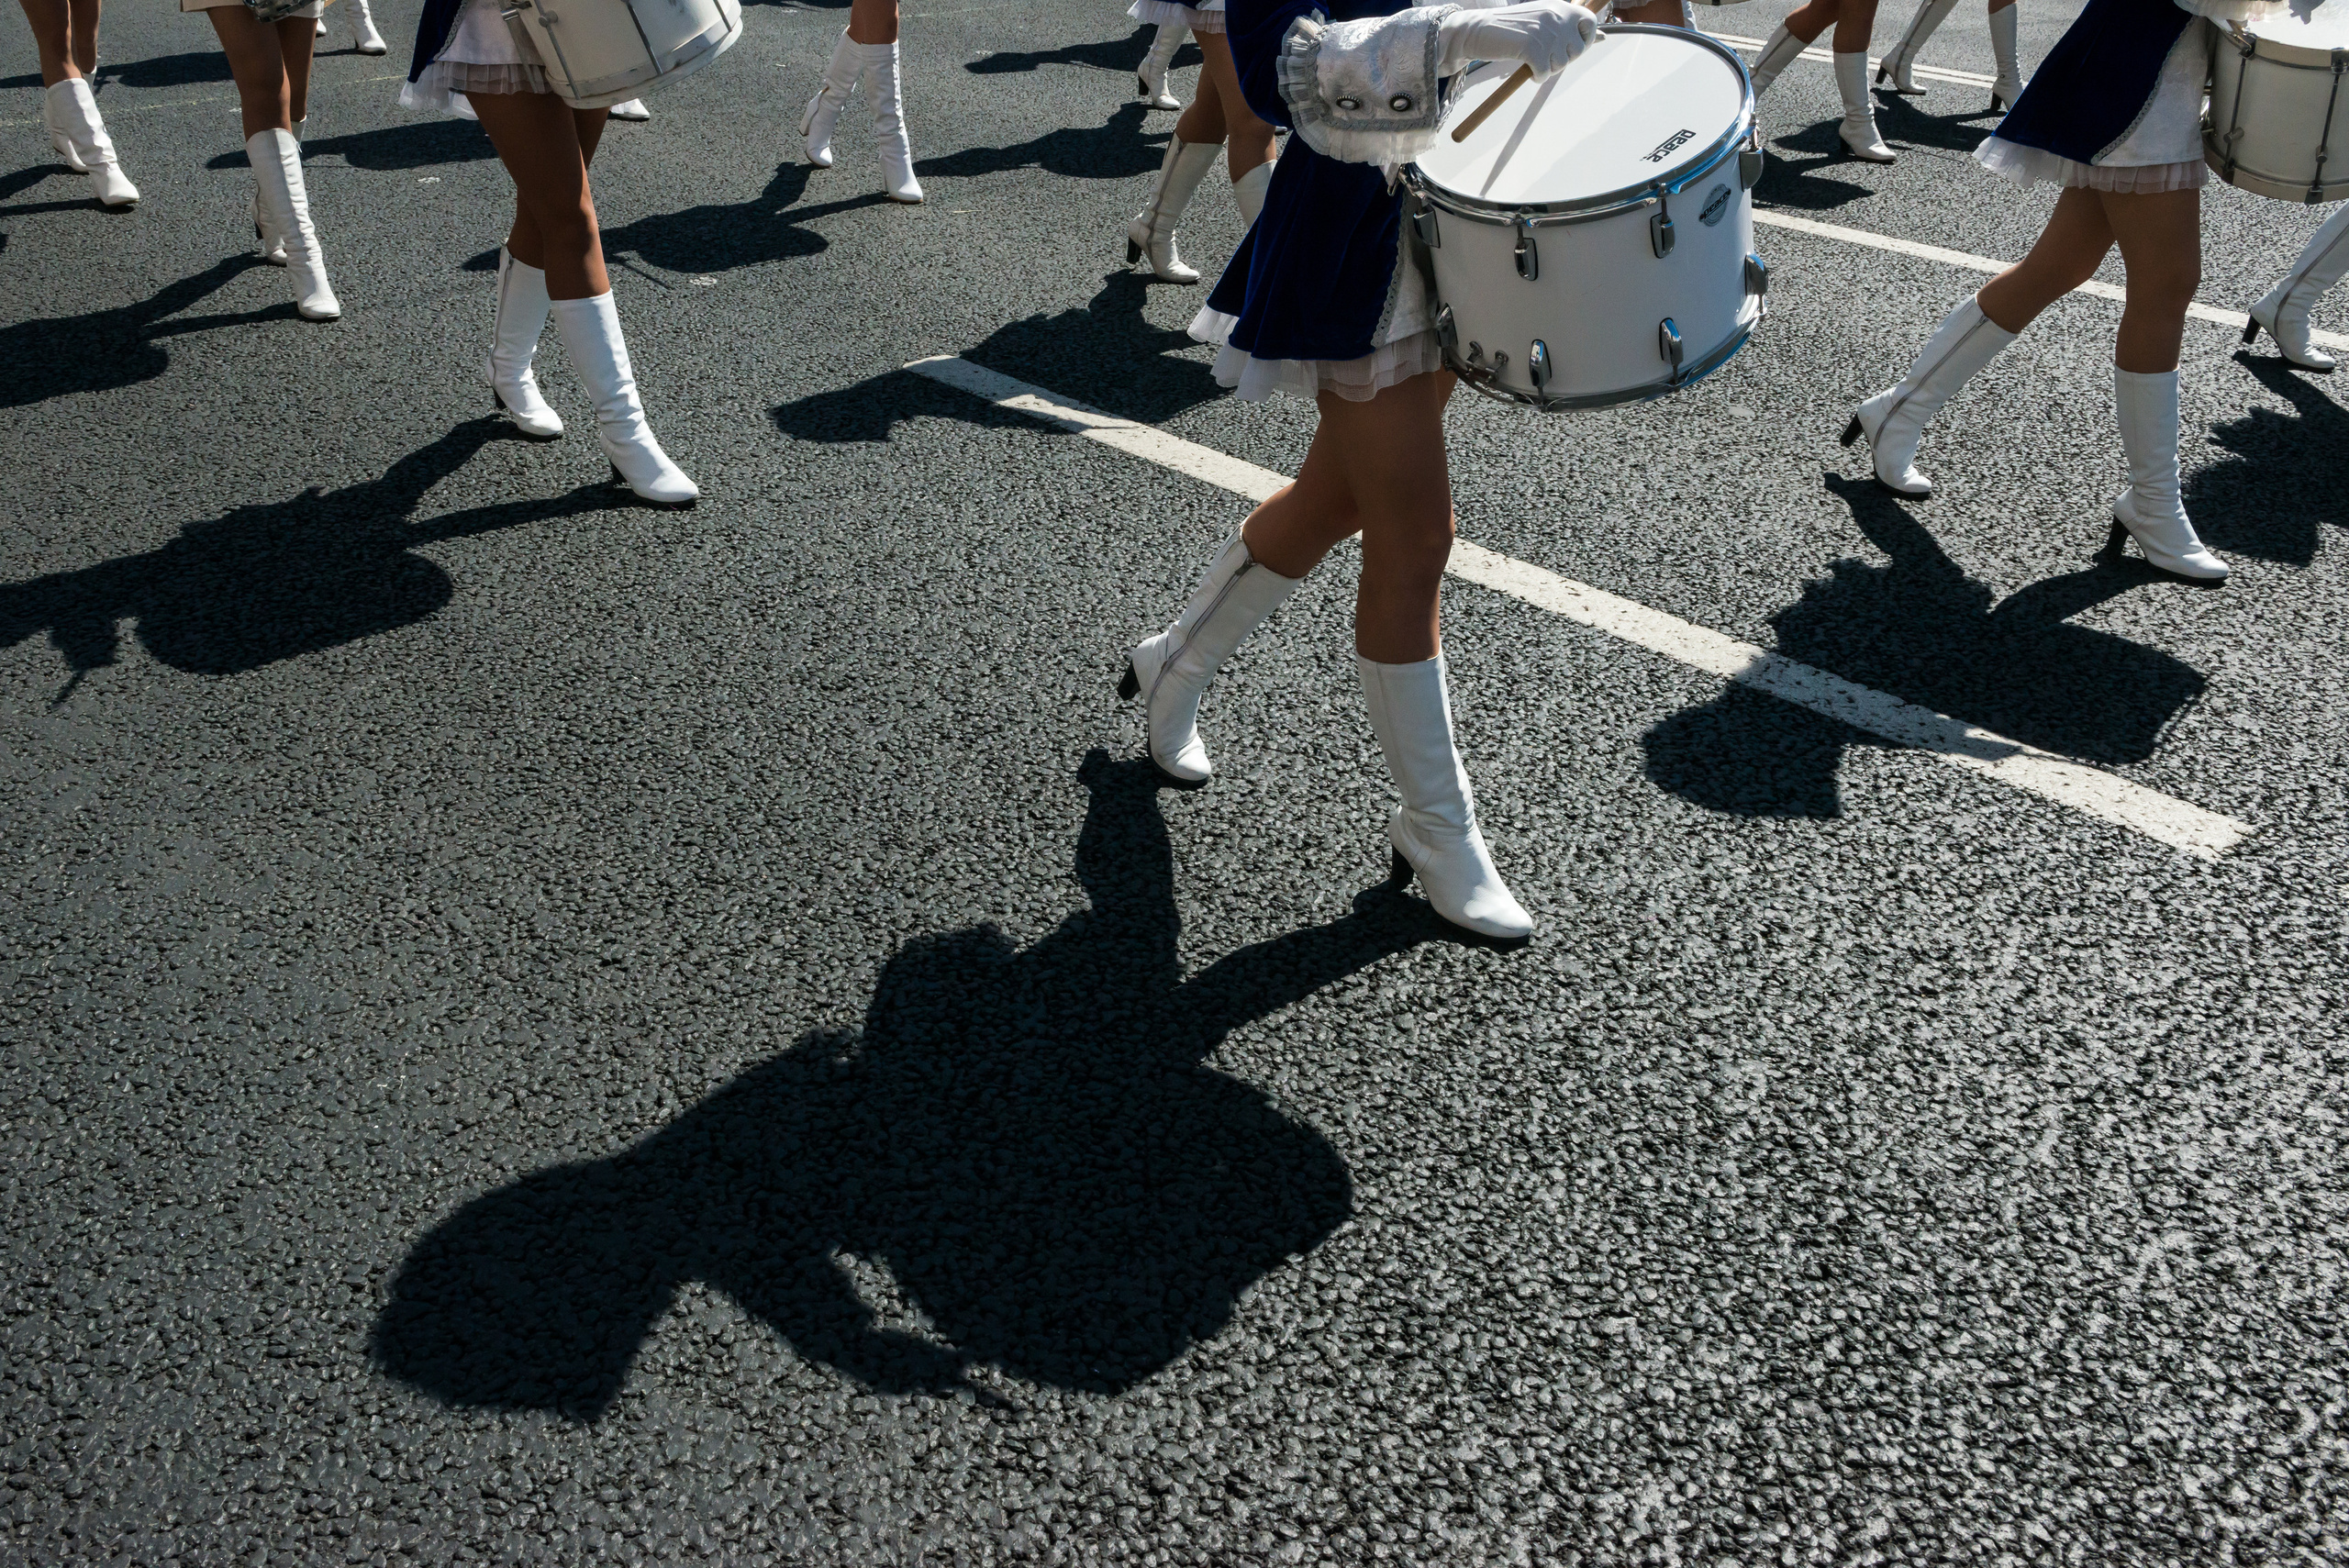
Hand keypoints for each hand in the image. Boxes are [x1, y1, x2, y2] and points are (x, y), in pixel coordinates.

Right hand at [1437, 0, 1598, 78]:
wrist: (1478, 30)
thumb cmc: (1511, 28)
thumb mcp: (1543, 19)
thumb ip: (1569, 26)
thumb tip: (1604, 37)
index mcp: (1560, 7)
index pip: (1589, 23)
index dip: (1585, 40)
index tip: (1569, 47)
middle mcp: (1556, 16)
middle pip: (1577, 50)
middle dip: (1563, 60)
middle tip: (1544, 57)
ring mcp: (1545, 32)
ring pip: (1561, 65)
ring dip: (1548, 69)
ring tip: (1533, 61)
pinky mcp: (1532, 48)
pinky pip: (1545, 74)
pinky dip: (1537, 77)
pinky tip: (1528, 70)